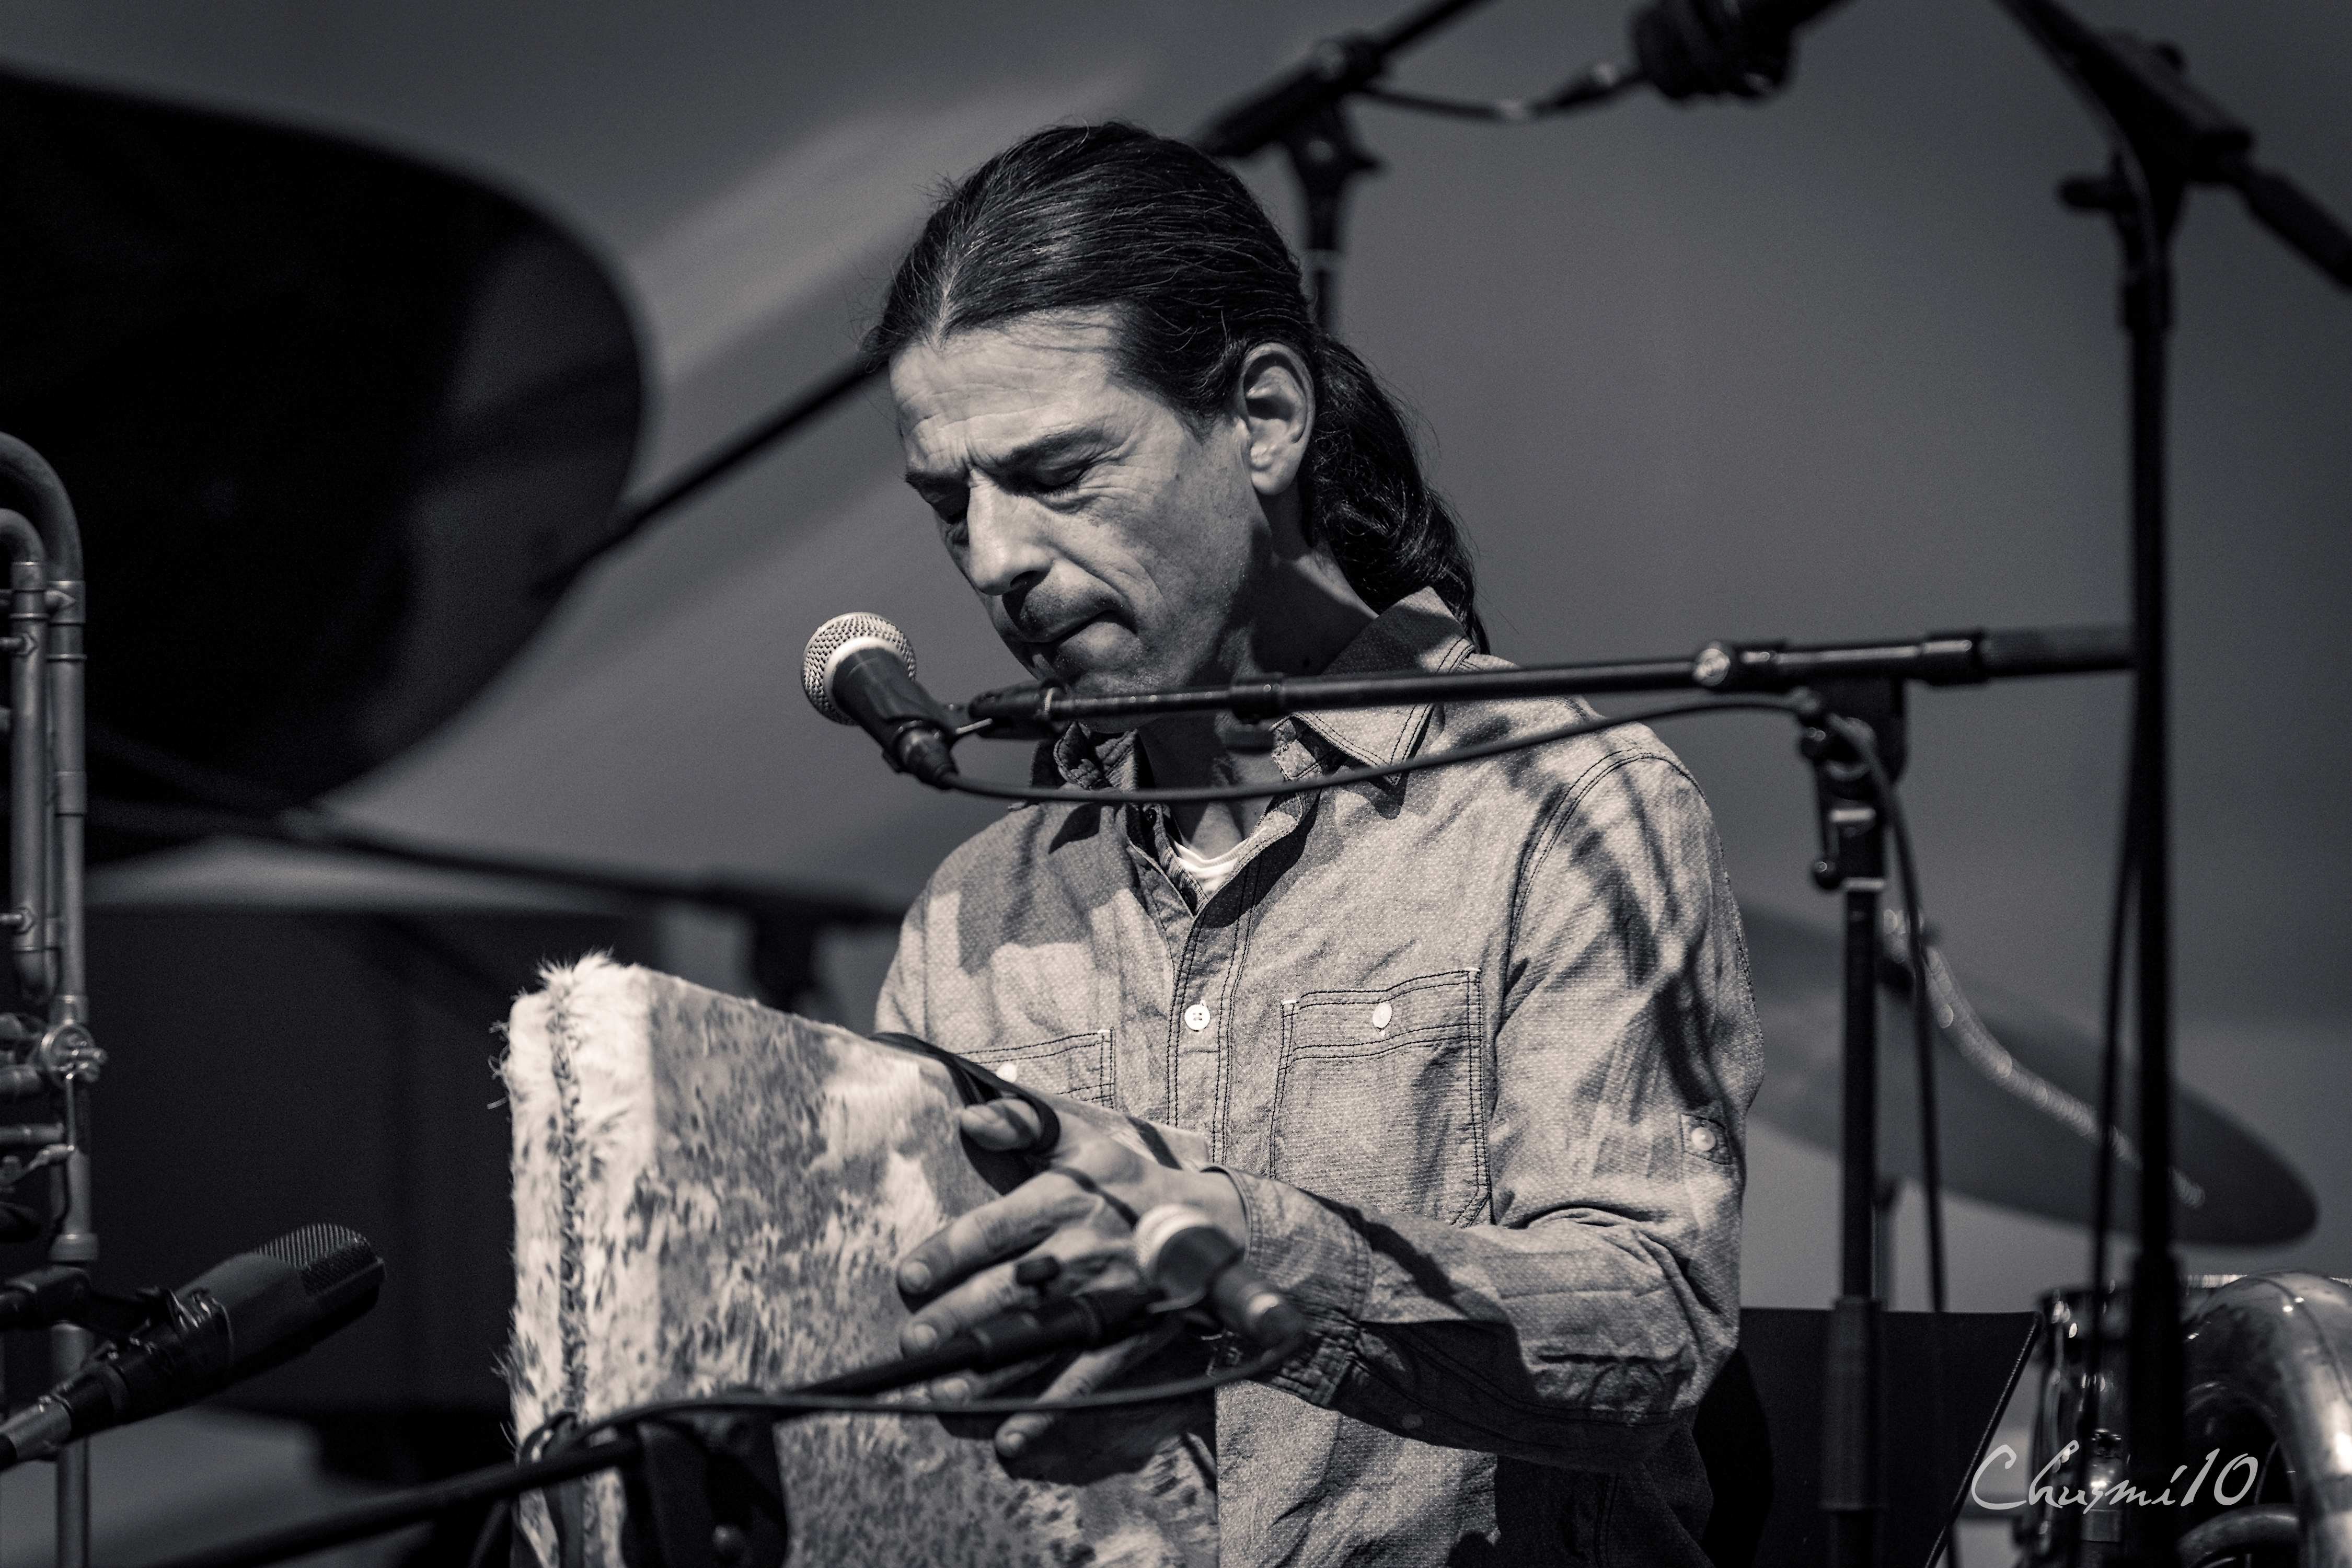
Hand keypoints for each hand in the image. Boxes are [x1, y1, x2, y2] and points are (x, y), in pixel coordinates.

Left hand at [896, 1096, 1244, 1462]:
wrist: (1211, 1225)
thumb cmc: (1128, 1179)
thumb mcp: (1082, 1138)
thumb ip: (1024, 1122)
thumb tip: (968, 1118)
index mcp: (1065, 1198)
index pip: (995, 1228)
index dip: (949, 1252)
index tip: (908, 1277)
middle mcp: (1081, 1250)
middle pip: (1008, 1289)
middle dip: (957, 1319)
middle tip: (912, 1345)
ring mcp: (1104, 1299)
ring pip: (1037, 1338)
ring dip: (988, 1372)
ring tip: (939, 1394)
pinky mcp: (1125, 1336)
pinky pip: (1083, 1378)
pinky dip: (1047, 1410)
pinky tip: (1009, 1436)